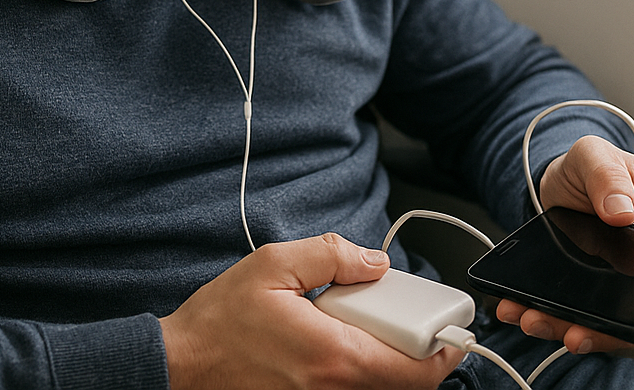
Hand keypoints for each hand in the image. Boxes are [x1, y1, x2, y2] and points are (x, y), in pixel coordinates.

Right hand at [160, 233, 464, 389]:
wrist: (181, 366)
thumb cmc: (220, 321)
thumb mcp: (273, 264)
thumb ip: (331, 255)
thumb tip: (375, 262)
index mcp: (334, 355)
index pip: (416, 368)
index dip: (444, 349)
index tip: (451, 328)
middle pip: (406, 383)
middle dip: (417, 349)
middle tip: (406, 317)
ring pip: (381, 389)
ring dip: (389, 359)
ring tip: (366, 325)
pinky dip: (362, 368)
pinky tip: (343, 342)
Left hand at [495, 135, 633, 355]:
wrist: (557, 185)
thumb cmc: (589, 166)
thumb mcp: (591, 155)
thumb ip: (606, 174)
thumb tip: (622, 210)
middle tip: (614, 320)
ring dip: (602, 331)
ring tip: (560, 327)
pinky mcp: (616, 292)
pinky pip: (606, 319)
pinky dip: (572, 324)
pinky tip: (538, 318)